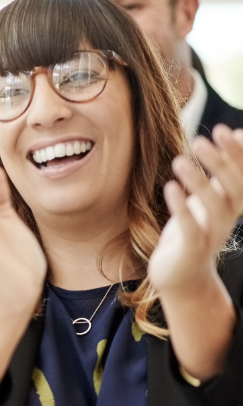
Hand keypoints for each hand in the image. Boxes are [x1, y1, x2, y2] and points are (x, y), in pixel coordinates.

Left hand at [147, 125, 241, 378]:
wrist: (182, 275)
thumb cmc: (195, 228)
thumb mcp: (212, 196)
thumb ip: (224, 169)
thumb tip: (239, 132)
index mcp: (233, 202)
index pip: (241, 175)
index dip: (237, 153)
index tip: (224, 129)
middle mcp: (228, 217)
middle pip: (232, 187)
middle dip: (219, 163)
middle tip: (201, 140)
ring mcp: (212, 233)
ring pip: (213, 206)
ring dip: (197, 181)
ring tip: (180, 160)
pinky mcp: (192, 248)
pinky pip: (190, 226)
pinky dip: (181, 207)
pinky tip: (170, 187)